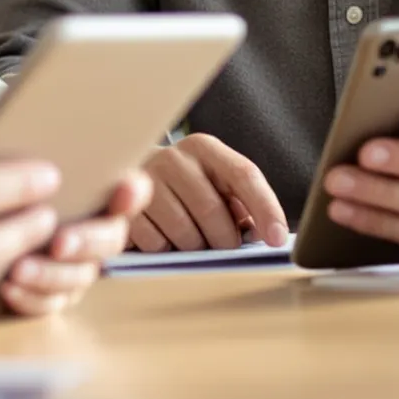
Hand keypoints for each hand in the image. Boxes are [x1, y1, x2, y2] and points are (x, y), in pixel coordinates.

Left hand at [0, 169, 150, 315]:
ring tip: (18, 268)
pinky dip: (30, 297)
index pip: (129, 188)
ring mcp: (75, 264)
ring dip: (51, 274)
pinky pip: (50, 303)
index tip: (123, 187)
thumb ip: (10, 150)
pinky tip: (6, 287)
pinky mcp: (50, 293)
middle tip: (58, 242)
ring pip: (80, 276)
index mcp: (90, 189)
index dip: (133, 190)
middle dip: (87, 241)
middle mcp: (92, 228)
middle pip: (111, 239)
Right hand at [131, 134, 288, 250]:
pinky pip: (157, 244)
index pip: (244, 175)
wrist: (128, 183)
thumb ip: (240, 203)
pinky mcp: (121, 207)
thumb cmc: (185, 190)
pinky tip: (163, 236)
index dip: (265, 208)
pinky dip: (166, 250)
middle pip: (213, 211)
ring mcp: (143, 181)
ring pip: (185, 233)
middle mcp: (172, 157)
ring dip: (195, 248)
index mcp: (203, 148)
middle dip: (225, 240)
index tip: (277, 239)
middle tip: (222, 246)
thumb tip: (267, 236)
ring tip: (188, 237)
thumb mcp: (214, 185)